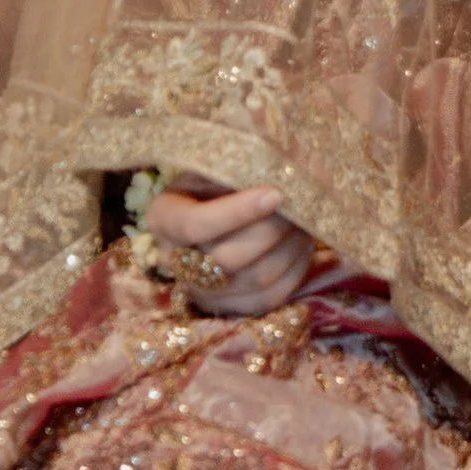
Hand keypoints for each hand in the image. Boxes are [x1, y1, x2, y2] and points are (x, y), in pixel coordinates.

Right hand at [143, 176, 316, 315]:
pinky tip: (303, 243)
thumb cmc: (217, 175)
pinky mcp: (228, 306)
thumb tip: (273, 170)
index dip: (237, 211)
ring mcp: (200, 290)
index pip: (195, 224)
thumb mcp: (214, 163)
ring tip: (306, 219)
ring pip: (254, 280)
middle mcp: (174, 260)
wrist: (219, 203)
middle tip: (299, 204)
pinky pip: (268, 298)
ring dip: (289, 248)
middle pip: (227, 258)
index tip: (275, 193)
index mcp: (163, 218)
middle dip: (272, 230)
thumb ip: (234, 167)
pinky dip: (294, 270)